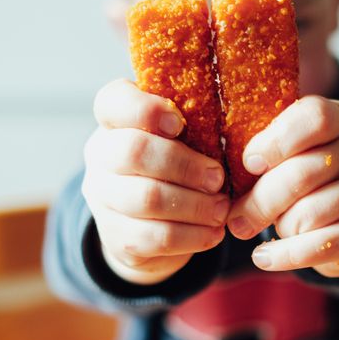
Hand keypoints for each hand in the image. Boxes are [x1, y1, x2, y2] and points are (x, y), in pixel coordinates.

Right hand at [82, 79, 227, 284]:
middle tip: (218, 178)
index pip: (112, 101)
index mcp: (115, 121)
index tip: (179, 123)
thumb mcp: (183, 138)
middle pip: (133, 151)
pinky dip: (192, 235)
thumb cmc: (177, 166)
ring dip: (195, 205)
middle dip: (185, 165)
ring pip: (146, 198)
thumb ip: (196, 125)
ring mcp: (103, 199)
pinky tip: (214, 232)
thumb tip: (238, 131)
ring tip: (221, 208)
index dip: (146, 110)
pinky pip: (155, 237)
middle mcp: (100, 156)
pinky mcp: (116, 238)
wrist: (151, 224)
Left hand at [226, 96, 338, 277]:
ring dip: (280, 227)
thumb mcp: (291, 158)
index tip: (249, 164)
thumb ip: (266, 159)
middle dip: (261, 200)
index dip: (276, 141)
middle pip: (304, 173)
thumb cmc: (309, 184)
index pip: (315, 117)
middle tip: (235, 219)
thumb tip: (221, 185)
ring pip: (311, 213)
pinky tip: (264, 257)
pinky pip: (322, 245)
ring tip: (271, 231)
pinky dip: (285, 255)